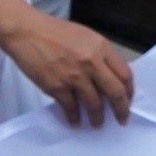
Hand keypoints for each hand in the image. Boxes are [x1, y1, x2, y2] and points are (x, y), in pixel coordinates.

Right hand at [0, 10, 135, 124]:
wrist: (26, 31)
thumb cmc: (53, 32)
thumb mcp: (84, 37)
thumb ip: (99, 55)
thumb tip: (109, 77)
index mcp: (101, 47)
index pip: (125, 74)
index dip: (129, 91)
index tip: (128, 101)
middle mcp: (91, 62)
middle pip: (115, 92)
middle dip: (121, 110)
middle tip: (122, 119)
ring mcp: (74, 76)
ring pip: (95, 105)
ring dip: (98, 118)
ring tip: (97, 124)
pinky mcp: (57, 87)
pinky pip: (71, 109)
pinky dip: (74, 118)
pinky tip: (75, 121)